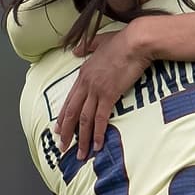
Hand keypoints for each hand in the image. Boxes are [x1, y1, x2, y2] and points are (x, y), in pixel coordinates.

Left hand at [57, 26, 150, 157]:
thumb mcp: (99, 41)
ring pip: (84, 119)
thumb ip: (86, 47)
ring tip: (81, 154)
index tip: (58, 129)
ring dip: (82, 139)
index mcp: (83, 73)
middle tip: (63, 147)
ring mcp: (97, 89)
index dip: (63, 116)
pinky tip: (98, 145)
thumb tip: (75, 50)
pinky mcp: (110, 94)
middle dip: (67, 132)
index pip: (70, 99)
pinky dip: (98, 133)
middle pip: (72, 112)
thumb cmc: (122, 41)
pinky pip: (100, 118)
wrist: (136, 42)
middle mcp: (86, 83)